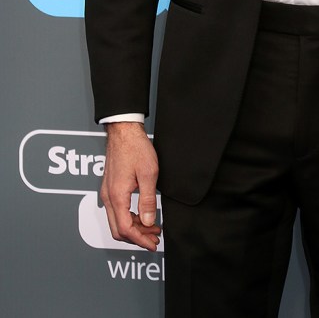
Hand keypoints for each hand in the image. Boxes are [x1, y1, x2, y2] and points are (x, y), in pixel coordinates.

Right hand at [101, 121, 160, 251]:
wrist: (123, 132)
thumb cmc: (135, 148)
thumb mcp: (148, 174)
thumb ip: (147, 200)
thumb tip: (149, 221)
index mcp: (117, 196)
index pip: (125, 229)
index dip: (140, 240)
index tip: (153, 244)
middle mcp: (108, 197)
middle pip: (118, 230)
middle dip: (137, 238)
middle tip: (154, 239)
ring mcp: (107, 193)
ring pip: (117, 221)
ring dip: (134, 228)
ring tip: (152, 228)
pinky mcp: (110, 188)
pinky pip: (117, 211)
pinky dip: (130, 218)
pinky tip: (143, 215)